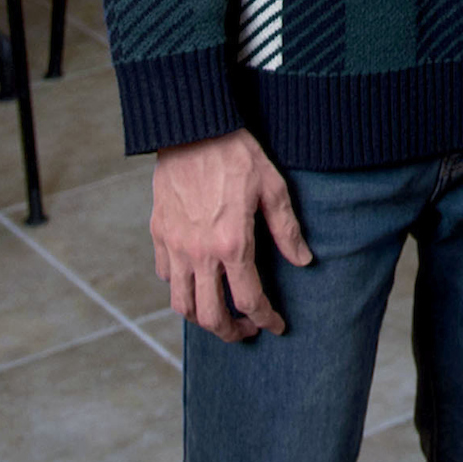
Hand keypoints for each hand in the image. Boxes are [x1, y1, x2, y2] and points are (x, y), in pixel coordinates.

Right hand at [152, 128, 312, 341]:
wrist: (193, 129)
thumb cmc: (236, 154)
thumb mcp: (272, 186)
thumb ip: (286, 229)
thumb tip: (303, 261)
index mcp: (232, 243)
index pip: (249, 300)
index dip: (265, 319)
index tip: (276, 325)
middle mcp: (200, 252)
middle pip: (211, 316)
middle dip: (232, 332)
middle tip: (247, 331)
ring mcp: (175, 246)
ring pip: (181, 304)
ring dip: (202, 318)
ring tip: (220, 314)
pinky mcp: (159, 234)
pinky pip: (166, 276)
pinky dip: (181, 287)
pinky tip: (197, 281)